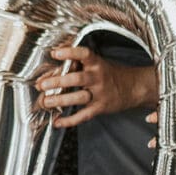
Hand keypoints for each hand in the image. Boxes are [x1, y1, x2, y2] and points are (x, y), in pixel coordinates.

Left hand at [34, 41, 155, 128]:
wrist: (133, 87)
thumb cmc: (109, 74)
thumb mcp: (96, 64)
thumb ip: (77, 66)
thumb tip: (51, 71)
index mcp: (96, 63)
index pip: (83, 54)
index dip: (69, 53)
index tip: (55, 53)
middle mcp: (98, 77)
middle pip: (77, 79)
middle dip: (58, 82)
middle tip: (42, 85)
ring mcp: (100, 93)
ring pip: (79, 98)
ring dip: (61, 100)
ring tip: (46, 102)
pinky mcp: (100, 108)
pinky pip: (84, 115)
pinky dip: (69, 121)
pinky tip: (57, 121)